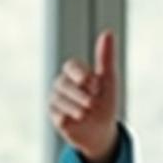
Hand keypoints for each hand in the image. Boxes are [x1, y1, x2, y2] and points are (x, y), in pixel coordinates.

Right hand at [50, 30, 120, 162]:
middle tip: (93, 104)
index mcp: (76, 73)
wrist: (102, 130)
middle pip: (63, 84)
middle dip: (80, 95)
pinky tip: (76, 121)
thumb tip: (107, 32)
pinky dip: (69, 119)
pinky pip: (57, 115)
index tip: (93, 84)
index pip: (71, 66)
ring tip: (87, 114)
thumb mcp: (108, 80)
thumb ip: (105, 57)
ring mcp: (56, 100)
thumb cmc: (106, 102)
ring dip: (76, 108)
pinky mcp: (54, 116)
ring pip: (59, 100)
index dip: (81, 74)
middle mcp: (63, 84)